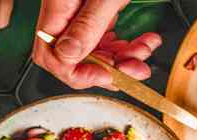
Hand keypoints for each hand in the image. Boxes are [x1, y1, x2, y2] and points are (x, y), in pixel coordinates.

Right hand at [34, 0, 161, 88]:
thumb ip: (87, 25)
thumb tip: (68, 57)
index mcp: (56, 6)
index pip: (52, 56)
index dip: (79, 74)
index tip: (107, 75)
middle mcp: (63, 12)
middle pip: (74, 58)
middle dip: (110, 69)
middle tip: (135, 70)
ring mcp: (77, 11)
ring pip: (94, 50)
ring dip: (123, 58)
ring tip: (145, 51)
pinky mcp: (92, 9)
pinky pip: (104, 36)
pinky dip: (125, 44)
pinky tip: (144, 40)